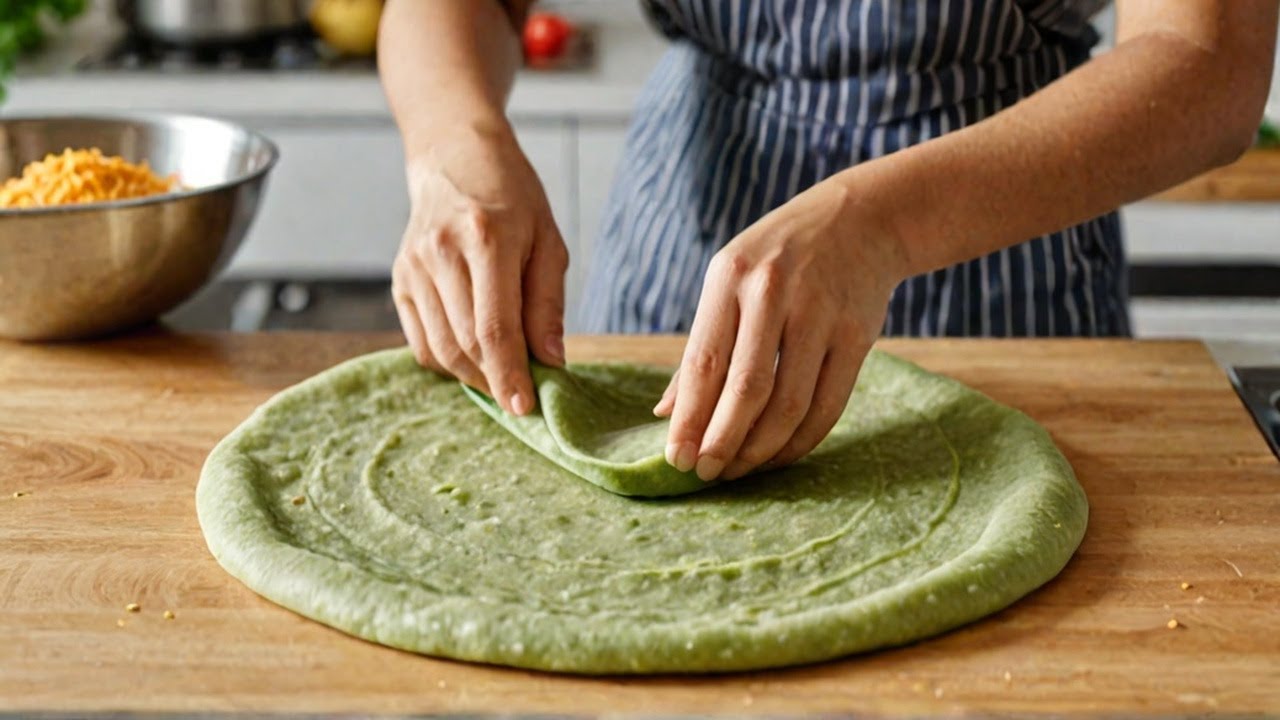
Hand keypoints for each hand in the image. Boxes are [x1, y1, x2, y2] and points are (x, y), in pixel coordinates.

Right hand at [392, 121, 567, 414]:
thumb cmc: (512, 197)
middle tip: (523, 396)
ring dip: (474, 376)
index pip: (494, 328)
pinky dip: (448, 361)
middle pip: (466, 344)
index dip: (509, 375)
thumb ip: (547, 303)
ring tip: (503, 378)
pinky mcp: (399, 278)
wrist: (454, 155)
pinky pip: (421, 341)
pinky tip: (474, 357)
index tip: (525, 408)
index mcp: (485, 238)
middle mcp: (441, 253)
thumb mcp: (548, 240)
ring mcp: (413, 267)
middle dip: (496, 380)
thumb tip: (551, 361)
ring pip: (441, 349)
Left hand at [654, 181, 905, 480]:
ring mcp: (821, 313)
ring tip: (740, 469)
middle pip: (747, 390)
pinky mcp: (858, 334)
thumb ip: (700, 346)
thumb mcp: (730, 280)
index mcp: (730, 278)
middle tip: (706, 474)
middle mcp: (774, 292)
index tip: (676, 460)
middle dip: (723, 443)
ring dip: (762, 450)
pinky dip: (802, 441)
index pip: (704, 363)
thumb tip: (665, 414)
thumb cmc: (778, 259)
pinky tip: (780, 454)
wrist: (861, 218)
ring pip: (789, 405)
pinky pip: (828, 405)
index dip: (690, 420)